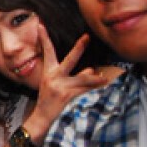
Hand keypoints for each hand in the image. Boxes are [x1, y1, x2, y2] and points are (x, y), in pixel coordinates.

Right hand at [26, 25, 109, 139]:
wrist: (41, 122)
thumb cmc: (49, 104)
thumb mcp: (55, 87)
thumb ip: (73, 77)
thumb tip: (92, 69)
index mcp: (49, 73)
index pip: (47, 52)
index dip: (44, 38)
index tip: (41, 24)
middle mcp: (54, 78)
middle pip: (70, 59)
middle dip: (79, 48)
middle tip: (86, 37)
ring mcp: (62, 88)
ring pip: (83, 78)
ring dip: (95, 79)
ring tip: (105, 78)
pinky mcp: (69, 98)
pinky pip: (86, 92)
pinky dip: (94, 92)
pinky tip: (101, 91)